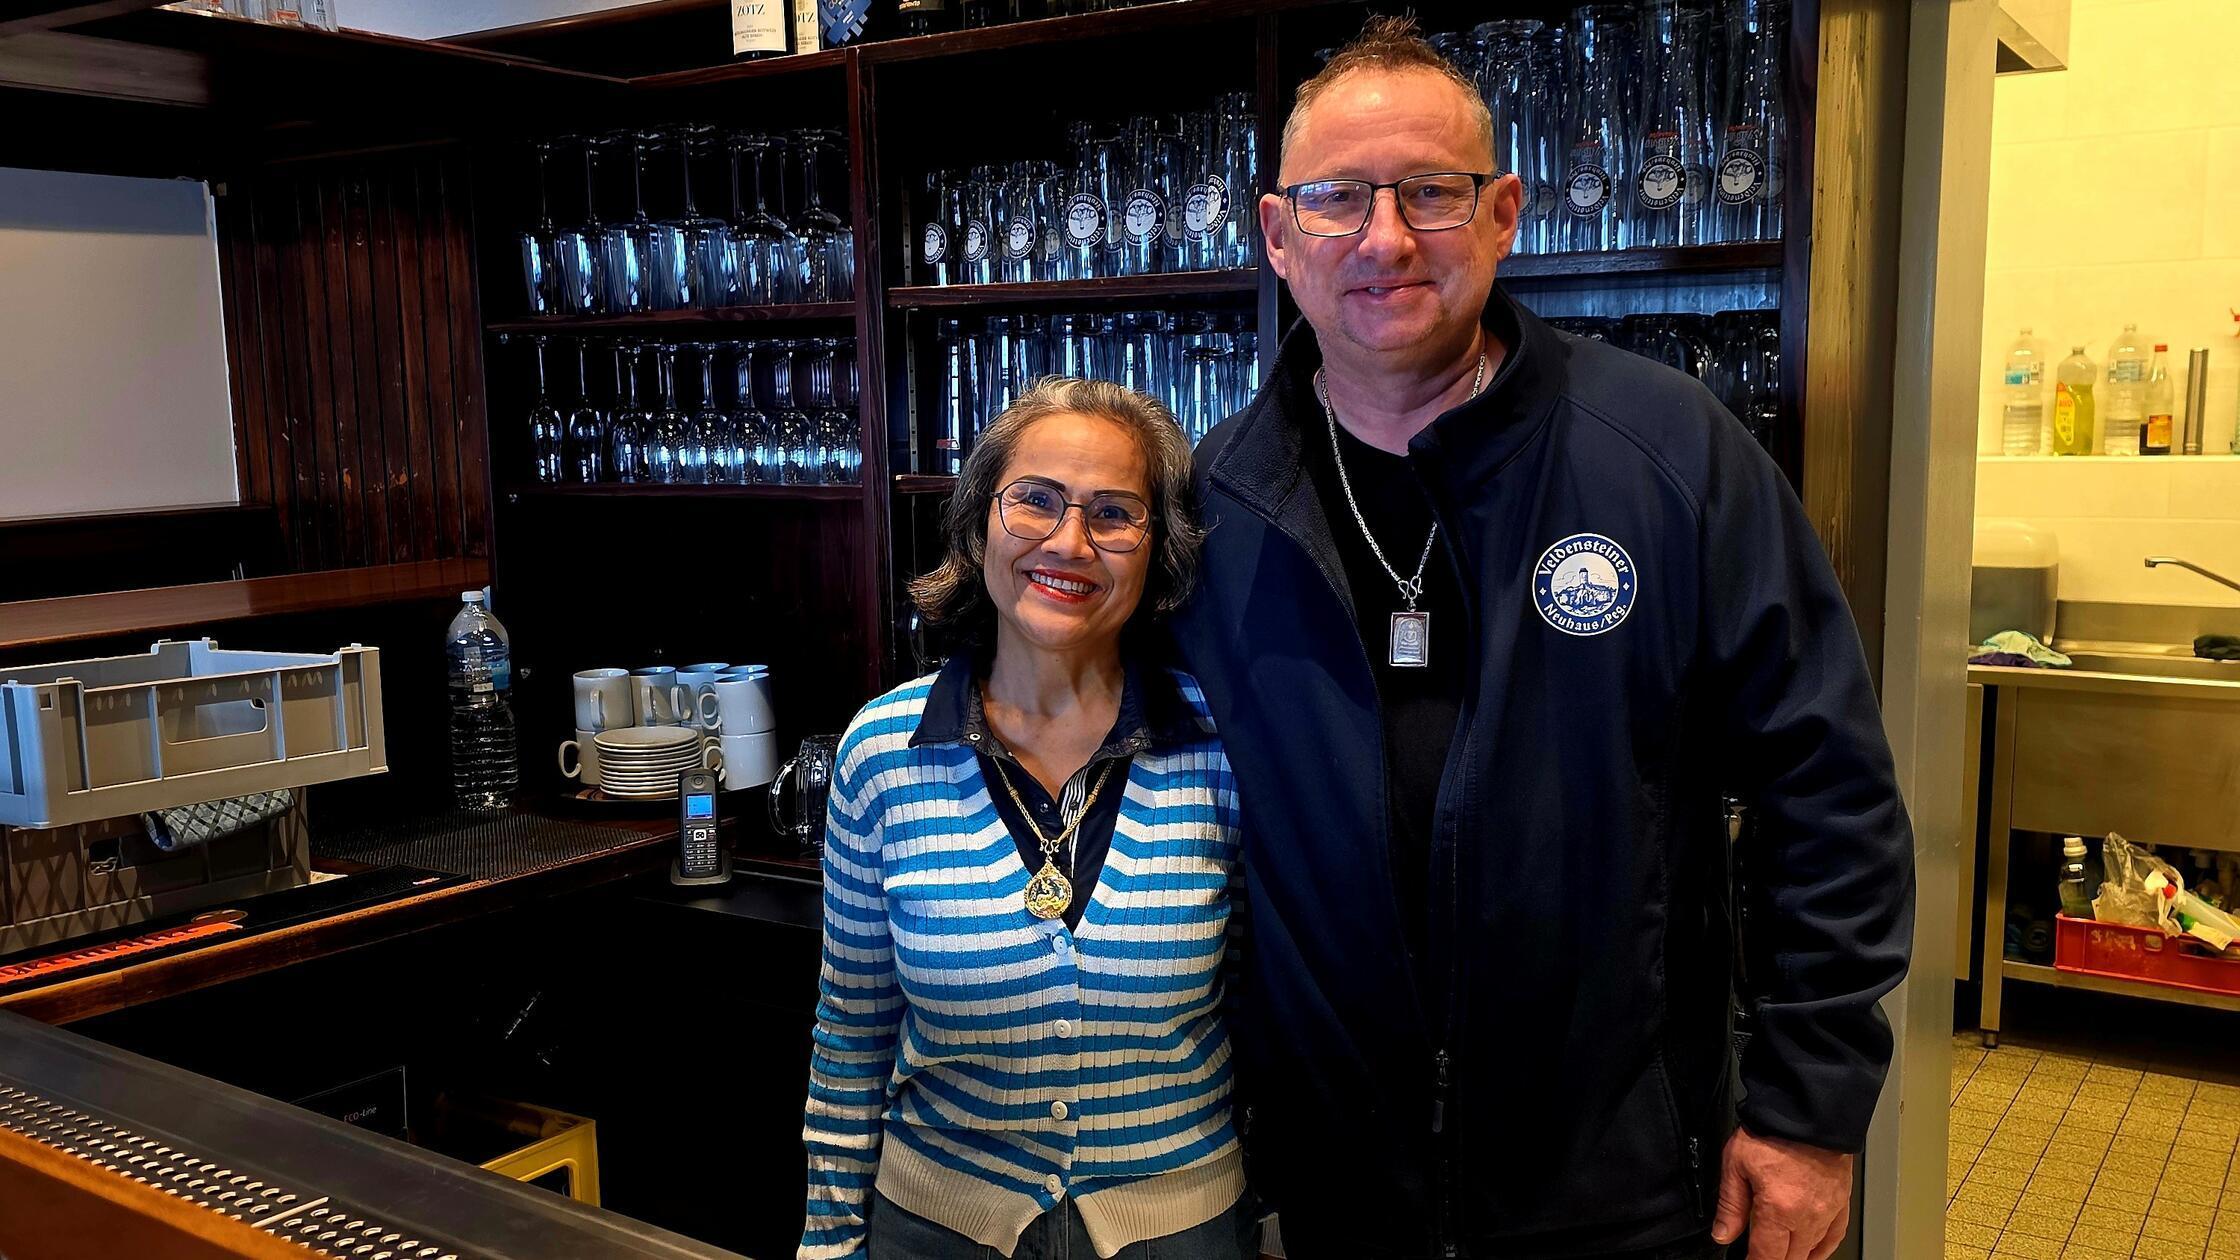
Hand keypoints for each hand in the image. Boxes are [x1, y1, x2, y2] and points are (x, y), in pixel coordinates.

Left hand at [1710, 1128, 1852, 1259]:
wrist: (1808, 1111)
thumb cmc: (1773, 1131)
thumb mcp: (1736, 1164)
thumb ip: (1731, 1205)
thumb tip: (1723, 1234)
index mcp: (1779, 1210)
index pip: (1766, 1256)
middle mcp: (1807, 1217)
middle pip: (1790, 1258)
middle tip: (1761, 1255)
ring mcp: (1828, 1212)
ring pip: (1812, 1251)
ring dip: (1796, 1256)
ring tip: (1781, 1254)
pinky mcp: (1841, 1202)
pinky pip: (1834, 1237)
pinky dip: (1822, 1249)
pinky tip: (1812, 1252)